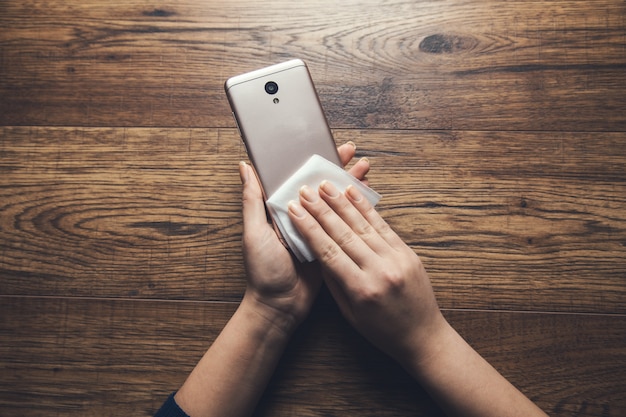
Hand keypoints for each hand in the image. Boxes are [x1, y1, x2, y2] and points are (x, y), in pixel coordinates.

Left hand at [239, 142, 369, 334]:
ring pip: (333, 202)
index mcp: (279, 209)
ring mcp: (315, 230)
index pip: (296, 177)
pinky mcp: (329, 245)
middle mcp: (298, 216)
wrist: (280, 306)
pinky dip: (354, 211)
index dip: (312, 160)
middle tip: (352, 153)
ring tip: (364, 169)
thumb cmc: (263, 270)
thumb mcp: (255, 233)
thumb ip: (252, 200)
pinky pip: (342, 224)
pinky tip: (366, 199)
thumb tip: (244, 167)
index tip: (327, 145)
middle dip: (335, 168)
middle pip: (319, 186)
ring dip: (349, 185)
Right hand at [287, 181, 445, 364]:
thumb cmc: (382, 331)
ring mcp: (396, 260)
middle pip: (343, 233)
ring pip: (363, 225)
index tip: (295, 210)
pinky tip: (354, 193)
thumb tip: (317, 250)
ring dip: (342, 203)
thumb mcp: (350, 313)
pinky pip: (383, 226)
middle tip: (306, 191)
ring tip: (326, 185)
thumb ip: (334, 281)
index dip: (309, 228)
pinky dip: (367, 208)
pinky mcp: (408, 253)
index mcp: (361, 289)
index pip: (328, 251)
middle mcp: (379, 271)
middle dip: (321, 210)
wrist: (423, 336)